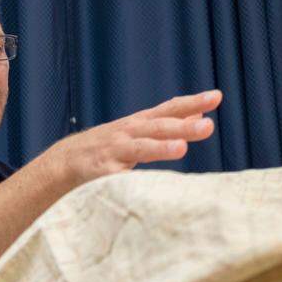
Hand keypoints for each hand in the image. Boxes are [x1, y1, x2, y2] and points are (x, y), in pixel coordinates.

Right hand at [46, 90, 221, 190]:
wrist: (65, 161)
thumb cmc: (110, 146)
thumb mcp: (138, 131)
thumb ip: (166, 124)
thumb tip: (198, 116)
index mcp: (140, 123)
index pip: (170, 109)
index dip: (192, 103)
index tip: (216, 96)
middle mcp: (129, 133)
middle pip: (159, 128)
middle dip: (184, 127)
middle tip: (208, 127)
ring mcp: (114, 151)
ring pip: (140, 149)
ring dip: (160, 148)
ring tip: (181, 149)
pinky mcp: (101, 172)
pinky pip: (118, 177)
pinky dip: (130, 179)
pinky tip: (143, 184)